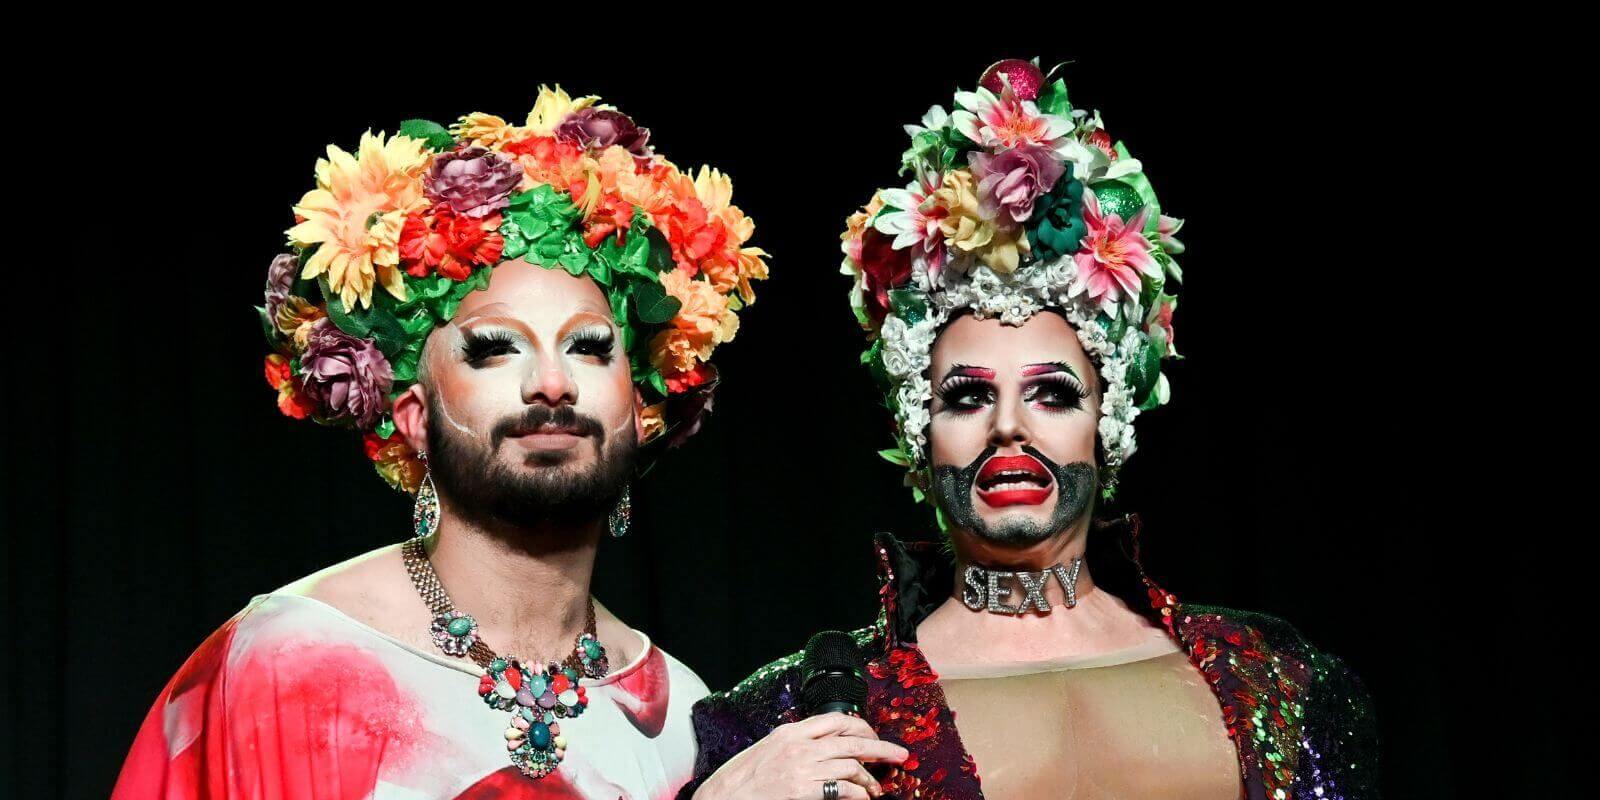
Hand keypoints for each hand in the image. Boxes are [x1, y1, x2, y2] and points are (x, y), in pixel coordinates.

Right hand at [693, 712, 908, 799]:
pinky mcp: (803, 790)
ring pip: (851, 765)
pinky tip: (862, 799)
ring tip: (876, 789)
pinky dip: (858, 794)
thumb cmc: (740, 780)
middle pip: (852, 740)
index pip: (836, 720)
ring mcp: (801, 767)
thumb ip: (794, 745)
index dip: (862, 728)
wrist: (721, 798)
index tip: (875, 737)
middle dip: (882, 747)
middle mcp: (798, 746)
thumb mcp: (767, 751)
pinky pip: (843, 789)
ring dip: (870, 778)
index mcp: (790, 732)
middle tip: (900, 755)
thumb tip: (821, 747)